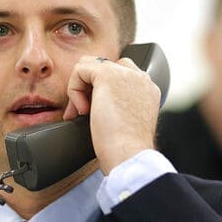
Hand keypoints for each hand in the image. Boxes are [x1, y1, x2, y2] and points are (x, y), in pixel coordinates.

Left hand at [63, 56, 160, 173]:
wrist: (129, 155)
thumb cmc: (126, 151)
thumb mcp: (126, 124)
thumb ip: (118, 107)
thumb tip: (93, 105)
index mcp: (147, 91)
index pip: (120, 75)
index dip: (101, 90)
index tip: (95, 113)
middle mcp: (140, 78)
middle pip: (104, 67)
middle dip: (87, 88)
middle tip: (81, 113)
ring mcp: (126, 74)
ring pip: (89, 65)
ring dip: (79, 88)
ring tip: (81, 113)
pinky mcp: (108, 75)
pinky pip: (80, 70)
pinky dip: (73, 90)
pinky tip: (82, 111)